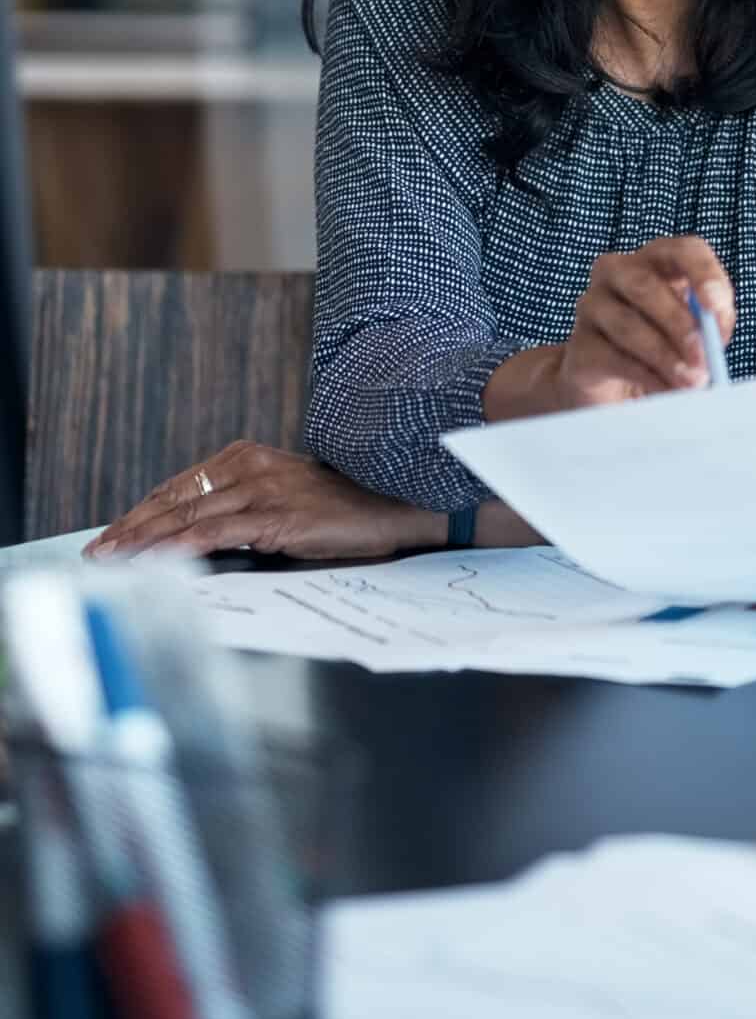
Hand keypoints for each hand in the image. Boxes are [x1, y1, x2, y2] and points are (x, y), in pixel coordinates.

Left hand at [84, 444, 441, 563]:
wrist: (397, 504)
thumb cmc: (345, 507)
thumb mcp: (286, 498)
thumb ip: (244, 507)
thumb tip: (197, 535)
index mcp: (250, 456)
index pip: (180, 486)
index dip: (141, 513)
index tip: (111, 535)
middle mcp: (251, 465)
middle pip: (174, 498)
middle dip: (129, 528)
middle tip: (95, 554)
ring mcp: (263, 488)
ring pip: (186, 515)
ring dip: (142, 541)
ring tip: (111, 562)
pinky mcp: (276, 515)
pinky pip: (213, 533)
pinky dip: (177, 548)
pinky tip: (155, 562)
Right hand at [551, 235, 734, 408]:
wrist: (614, 387)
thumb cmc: (663, 346)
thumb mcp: (696, 333)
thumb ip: (710, 328)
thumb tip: (715, 338)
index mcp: (656, 260)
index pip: (682, 250)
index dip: (702, 274)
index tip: (717, 305)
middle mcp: (618, 272)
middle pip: (646, 284)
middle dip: (679, 322)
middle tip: (703, 356)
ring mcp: (592, 305)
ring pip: (628, 324)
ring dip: (665, 356)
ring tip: (691, 381)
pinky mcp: (579, 345)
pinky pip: (613, 357)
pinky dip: (646, 376)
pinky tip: (665, 389)